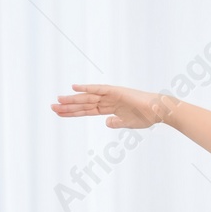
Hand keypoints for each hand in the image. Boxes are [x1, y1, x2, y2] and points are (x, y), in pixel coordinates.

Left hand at [51, 83, 176, 128]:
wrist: (158, 111)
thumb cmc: (147, 117)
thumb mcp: (128, 124)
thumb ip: (116, 123)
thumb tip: (106, 122)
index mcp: (109, 109)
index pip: (87, 111)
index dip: (73, 112)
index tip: (59, 114)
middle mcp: (107, 101)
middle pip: (84, 104)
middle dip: (68, 106)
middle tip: (52, 107)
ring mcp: (111, 95)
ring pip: (88, 98)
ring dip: (73, 99)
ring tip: (58, 101)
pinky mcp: (116, 92)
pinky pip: (99, 89)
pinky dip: (87, 88)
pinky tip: (75, 87)